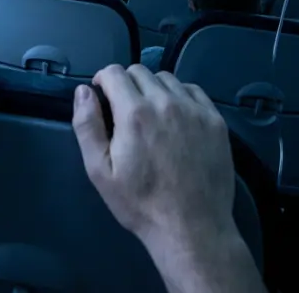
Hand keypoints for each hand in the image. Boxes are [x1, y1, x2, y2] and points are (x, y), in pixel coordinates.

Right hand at [72, 64, 237, 252]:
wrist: (192, 227)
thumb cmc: (140, 203)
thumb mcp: (99, 171)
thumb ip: (87, 126)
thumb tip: (83, 91)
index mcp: (134, 112)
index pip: (114, 73)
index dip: (103, 80)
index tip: (101, 96)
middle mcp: (166, 102)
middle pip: (140, 72)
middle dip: (126, 84)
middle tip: (124, 110)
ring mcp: (195, 109)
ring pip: (167, 79)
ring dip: (153, 88)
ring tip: (150, 114)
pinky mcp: (215, 120)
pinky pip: (193, 91)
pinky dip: (180, 96)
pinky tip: (176, 117)